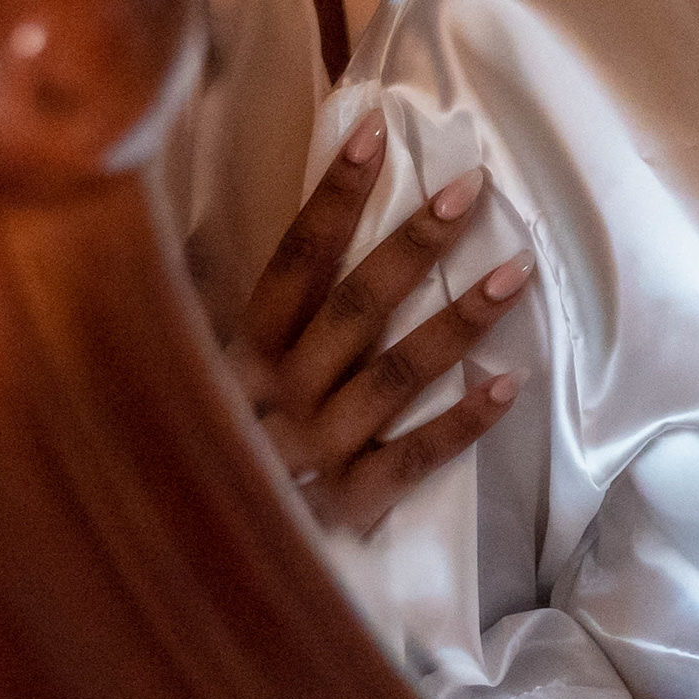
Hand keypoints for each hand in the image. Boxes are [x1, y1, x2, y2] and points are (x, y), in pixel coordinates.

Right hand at [226, 113, 528, 534]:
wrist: (184, 566)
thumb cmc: (194, 454)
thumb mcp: (181, 379)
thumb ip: (196, 310)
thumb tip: (199, 230)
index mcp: (238, 355)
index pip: (292, 261)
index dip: (332, 197)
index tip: (374, 132)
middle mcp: (278, 395)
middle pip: (354, 307)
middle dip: (413, 244)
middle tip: (471, 188)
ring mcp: (316, 450)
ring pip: (395, 375)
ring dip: (458, 321)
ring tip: (516, 272)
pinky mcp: (348, 505)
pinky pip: (413, 459)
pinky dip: (461, 423)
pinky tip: (509, 384)